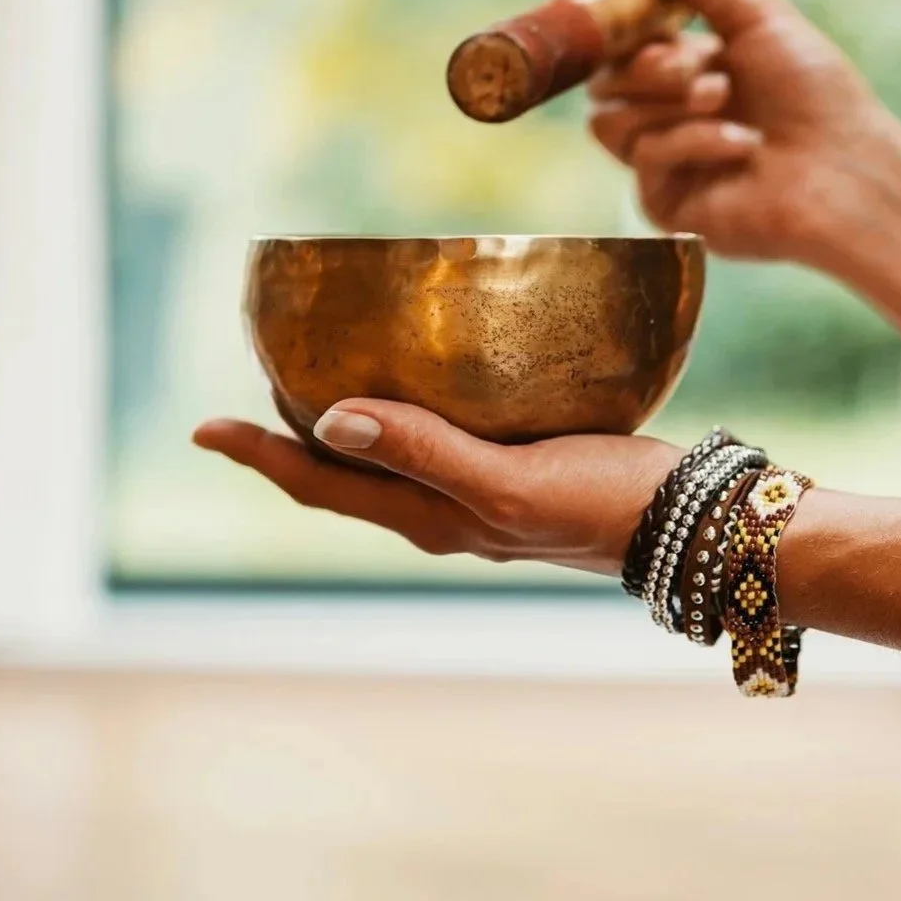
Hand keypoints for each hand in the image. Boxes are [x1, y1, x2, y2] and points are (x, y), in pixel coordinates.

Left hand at [192, 401, 676, 576]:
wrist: (697, 525)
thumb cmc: (608, 505)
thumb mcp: (511, 482)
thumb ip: (427, 451)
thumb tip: (330, 420)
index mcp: (433, 518)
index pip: (321, 485)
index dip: (259, 455)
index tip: (202, 426)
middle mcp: (448, 511)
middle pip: (345, 476)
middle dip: (290, 438)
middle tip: (252, 382)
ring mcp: (485, 494)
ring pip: (391, 459)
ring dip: (345, 424)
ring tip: (317, 376)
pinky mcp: (524, 469)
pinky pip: (441, 439)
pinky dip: (409, 410)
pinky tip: (428, 376)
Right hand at [589, 0, 900, 277]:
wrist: (850, 170)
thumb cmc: (816, 93)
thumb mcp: (755, 13)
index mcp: (688, 66)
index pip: (616, 42)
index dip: (590, 19)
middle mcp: (670, 114)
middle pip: (603, 78)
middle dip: (643, 61)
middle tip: (694, 61)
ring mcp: (666, 162)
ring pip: (609, 119)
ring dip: (666, 100)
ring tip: (724, 98)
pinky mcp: (669, 205)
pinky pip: (643, 159)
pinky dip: (691, 141)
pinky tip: (742, 144)